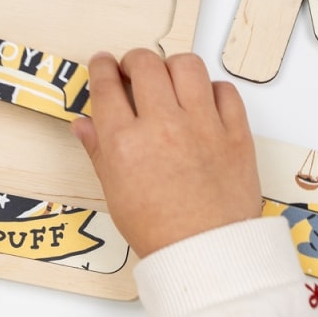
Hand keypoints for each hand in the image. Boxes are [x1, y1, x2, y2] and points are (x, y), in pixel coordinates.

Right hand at [72, 51, 260, 257]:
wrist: (207, 256)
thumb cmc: (158, 230)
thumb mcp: (115, 191)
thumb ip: (98, 150)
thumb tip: (82, 124)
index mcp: (125, 142)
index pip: (106, 84)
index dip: (101, 67)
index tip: (103, 64)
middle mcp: (162, 125)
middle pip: (145, 64)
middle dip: (134, 61)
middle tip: (134, 72)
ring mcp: (202, 126)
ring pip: (187, 66)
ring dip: (173, 67)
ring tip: (169, 81)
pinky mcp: (235, 133)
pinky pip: (225, 90)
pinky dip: (211, 90)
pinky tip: (202, 104)